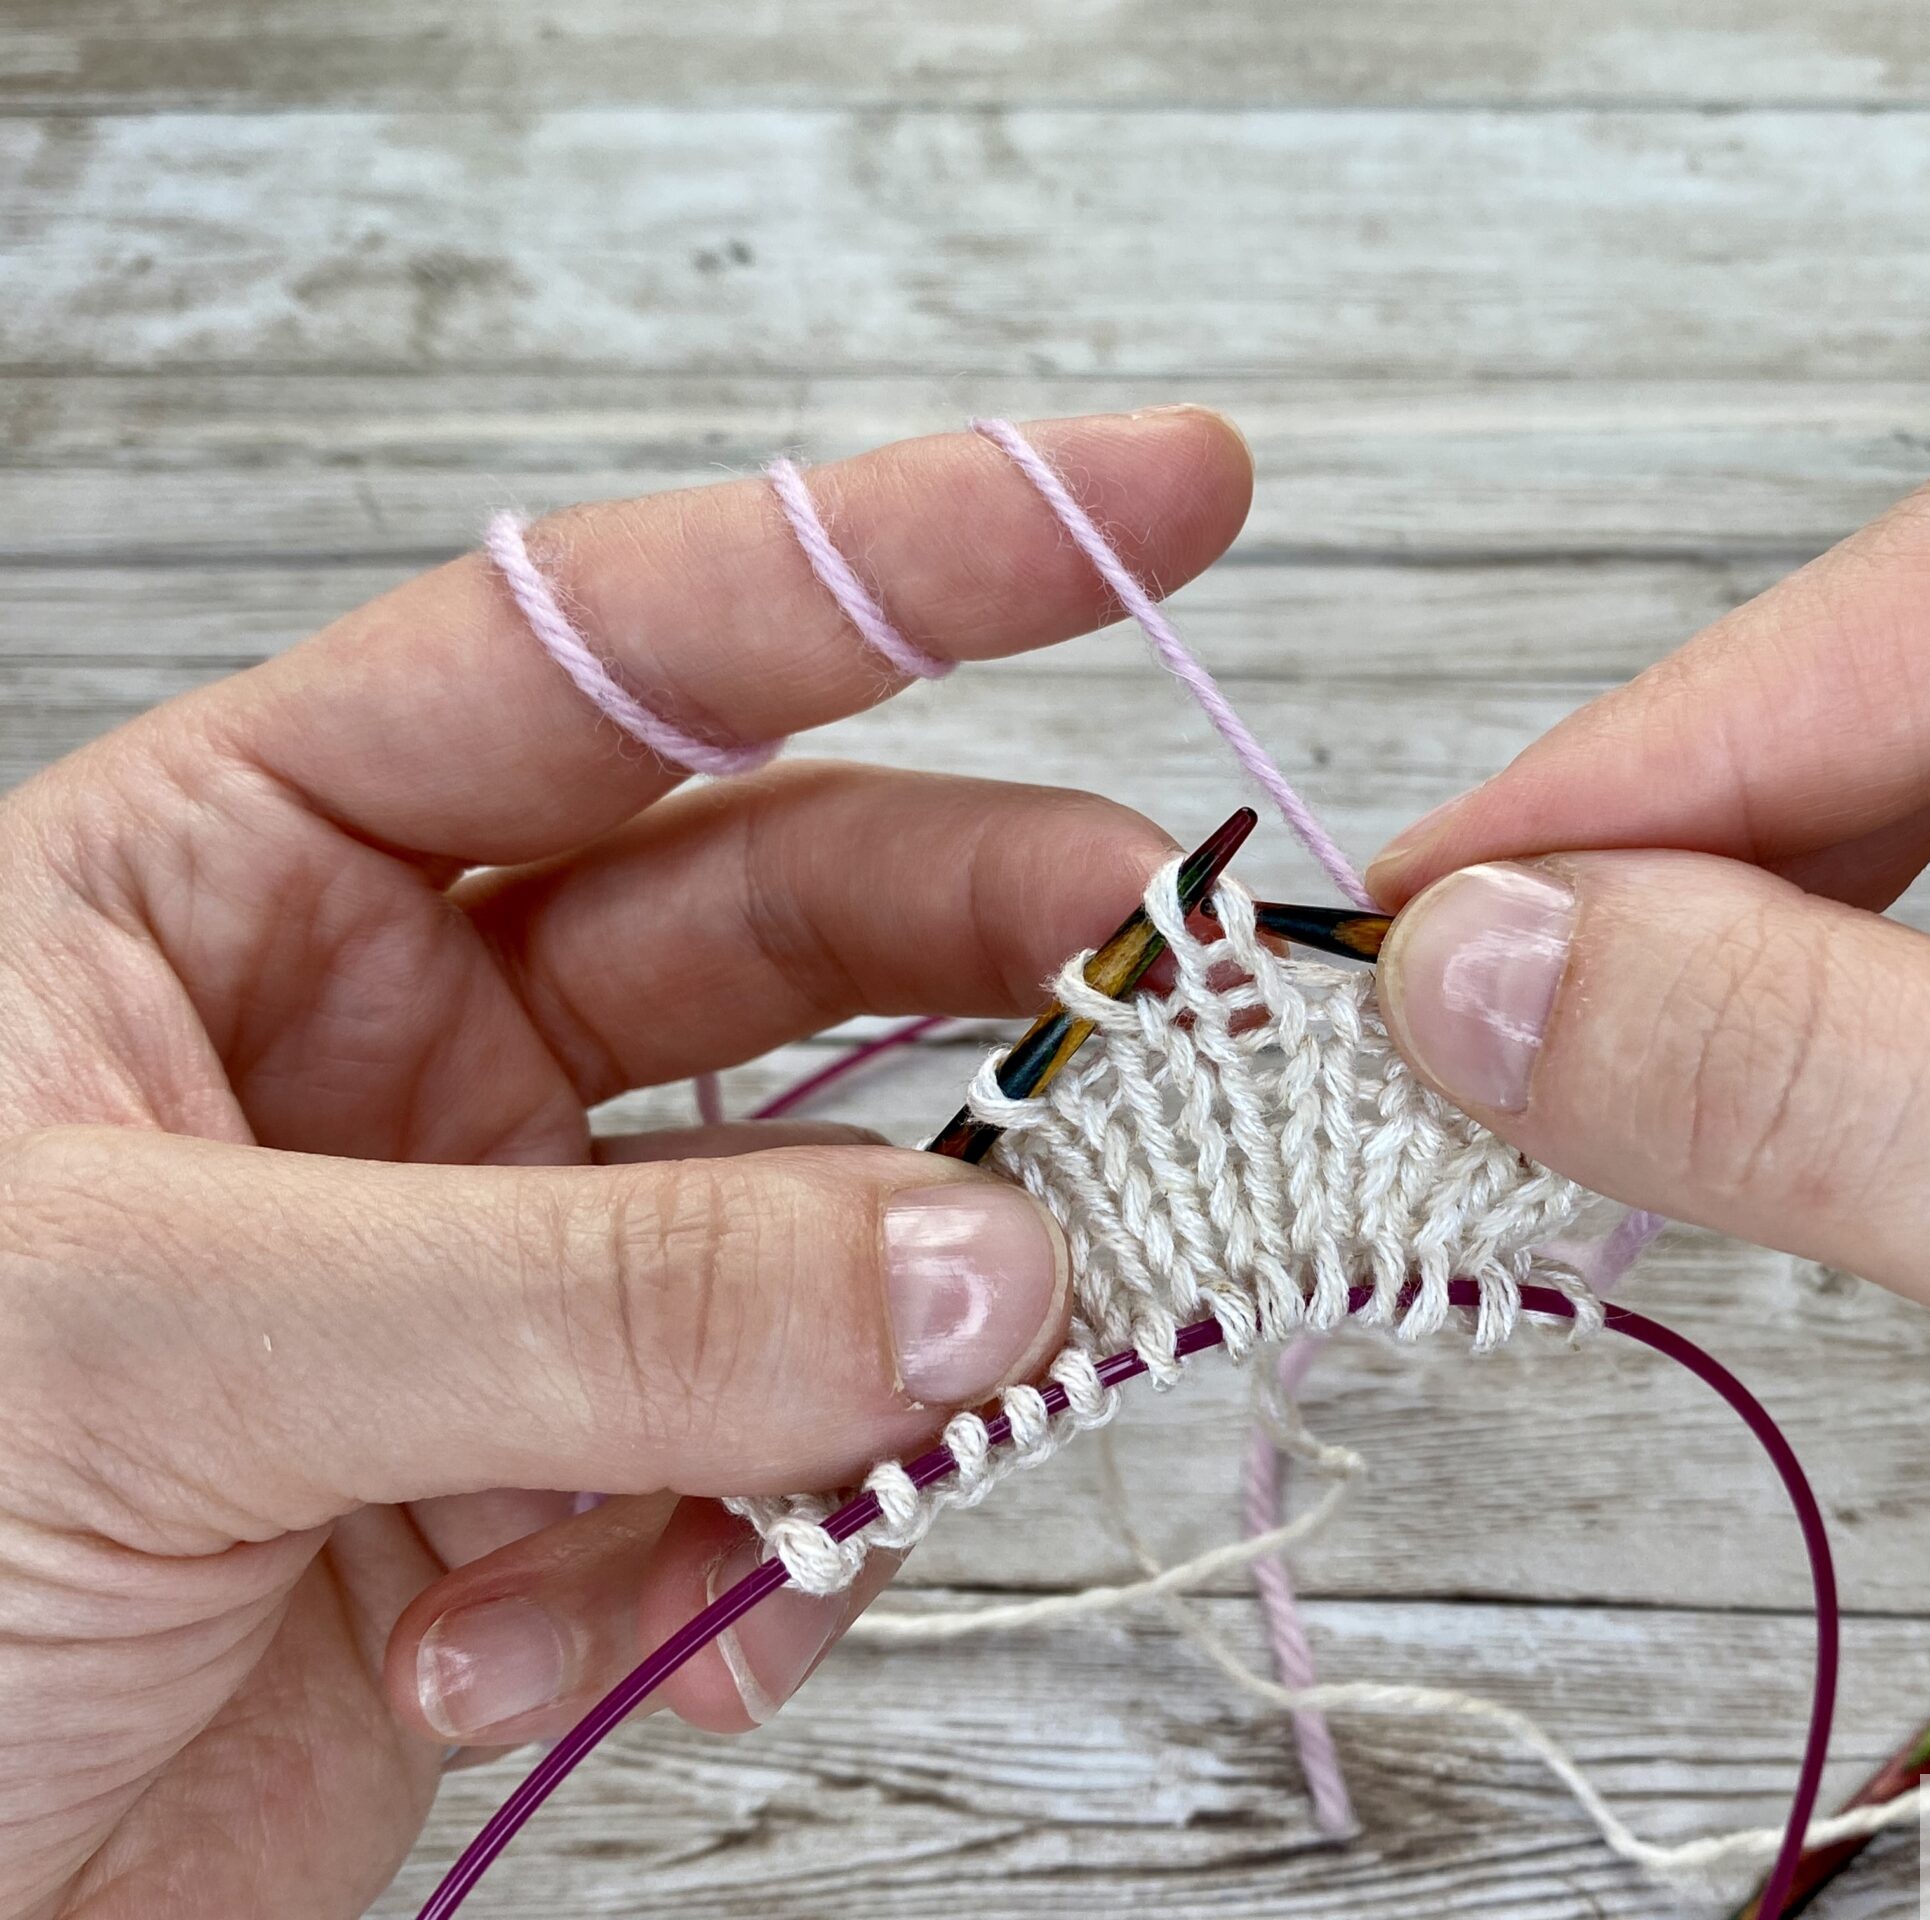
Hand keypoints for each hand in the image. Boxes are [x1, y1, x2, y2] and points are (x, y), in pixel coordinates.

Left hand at [0, 409, 1251, 1917]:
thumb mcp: (154, 1341)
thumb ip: (586, 1295)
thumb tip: (972, 1270)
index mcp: (233, 880)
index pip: (608, 649)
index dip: (895, 558)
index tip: (1159, 497)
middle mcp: (386, 1042)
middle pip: (783, 917)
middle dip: (991, 957)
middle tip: (1171, 995)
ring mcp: (495, 1262)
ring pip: (820, 1227)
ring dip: (878, 1351)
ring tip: (873, 1449)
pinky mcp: (557, 1481)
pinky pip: (774, 1467)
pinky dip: (766, 1559)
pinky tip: (656, 1652)